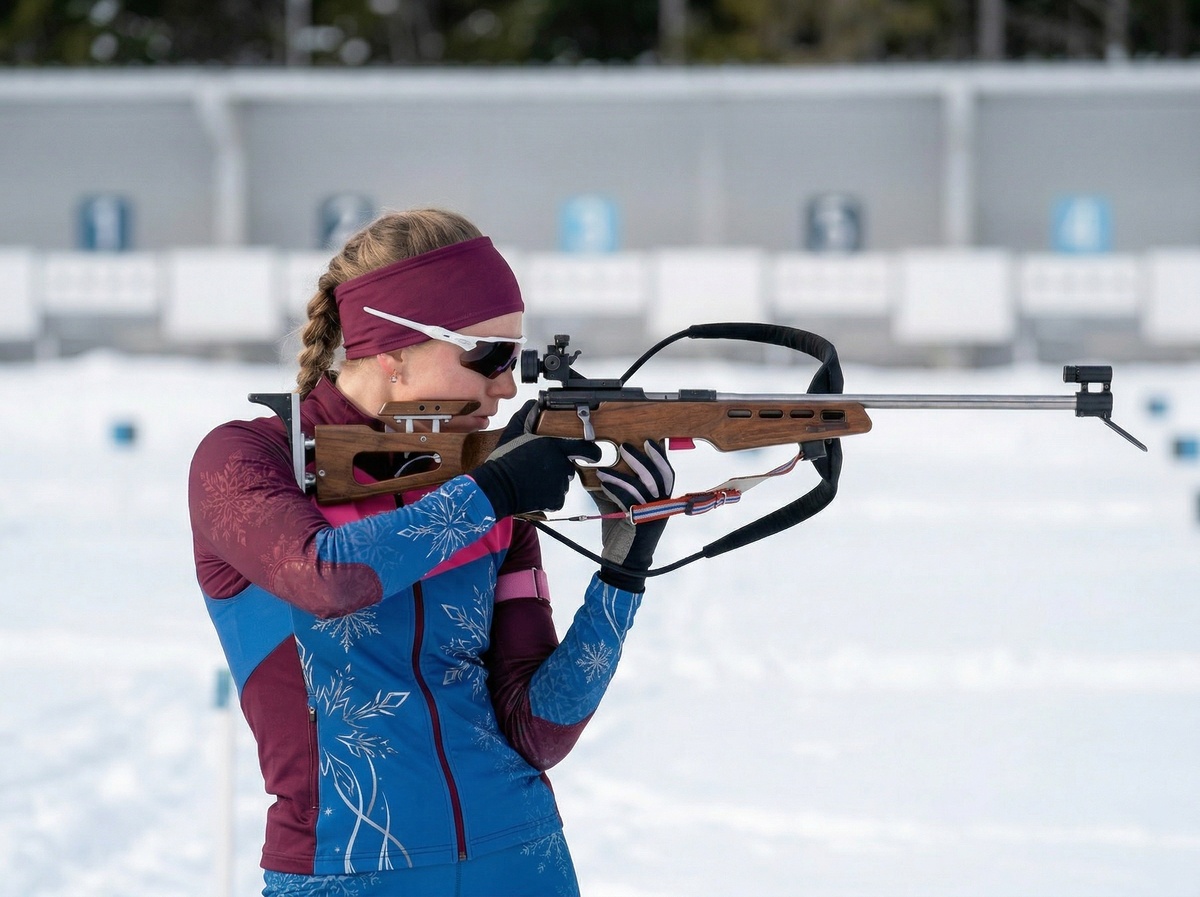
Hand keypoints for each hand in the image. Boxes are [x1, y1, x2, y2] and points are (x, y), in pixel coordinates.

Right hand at [471, 400, 601, 517]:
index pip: (585, 449)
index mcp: (556, 447)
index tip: (593, 454)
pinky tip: (535, 490)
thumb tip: (534, 404)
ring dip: (553, 481)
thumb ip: (527, 416)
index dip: (592, 452)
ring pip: (562, 483)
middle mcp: (561, 466)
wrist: (498, 486)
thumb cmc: (505, 459)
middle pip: (569, 467)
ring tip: (534, 479)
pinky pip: (557, 498)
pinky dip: (549, 496)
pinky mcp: (555, 501)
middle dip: (558, 467)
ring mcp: (560, 485)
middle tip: (540, 467)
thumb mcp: (513, 432)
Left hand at [591, 440, 674, 591]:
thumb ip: (614, 491)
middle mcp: (662, 507)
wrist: (622, 566)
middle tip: (625, 446)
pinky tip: (602, 482)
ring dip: (621, 474)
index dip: (661, 457)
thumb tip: (598, 471)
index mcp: (661, 502)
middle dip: (643, 458)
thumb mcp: (620, 509)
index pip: (667, 474)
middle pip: (659, 476)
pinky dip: (614, 488)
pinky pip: (628, 500)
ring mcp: (653, 516)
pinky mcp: (640, 524)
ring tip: (603, 468)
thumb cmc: (622, 536)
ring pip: (642, 486)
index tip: (650, 441)